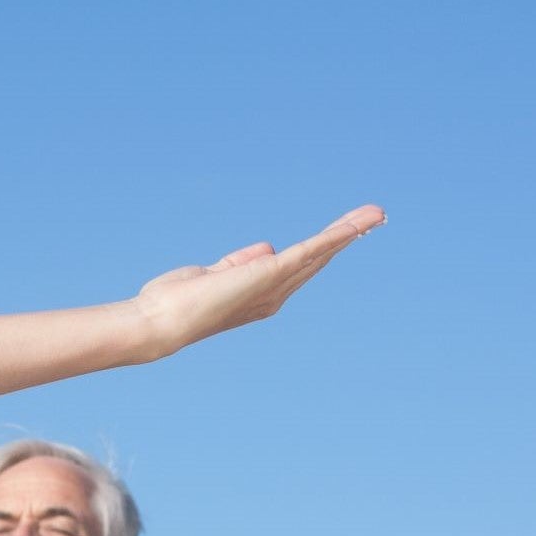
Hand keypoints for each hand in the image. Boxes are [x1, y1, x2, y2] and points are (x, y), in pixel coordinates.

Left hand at [133, 205, 384, 354]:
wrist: (159, 322)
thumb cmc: (176, 301)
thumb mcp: (214, 273)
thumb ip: (241, 261)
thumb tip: (268, 247)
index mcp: (260, 295)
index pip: (297, 267)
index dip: (323, 248)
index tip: (344, 229)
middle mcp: (273, 296)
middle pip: (317, 260)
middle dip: (346, 236)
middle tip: (375, 217)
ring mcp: (274, 286)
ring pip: (320, 253)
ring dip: (350, 231)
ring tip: (376, 214)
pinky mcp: (270, 274)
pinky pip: (309, 251)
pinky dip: (334, 236)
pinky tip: (355, 224)